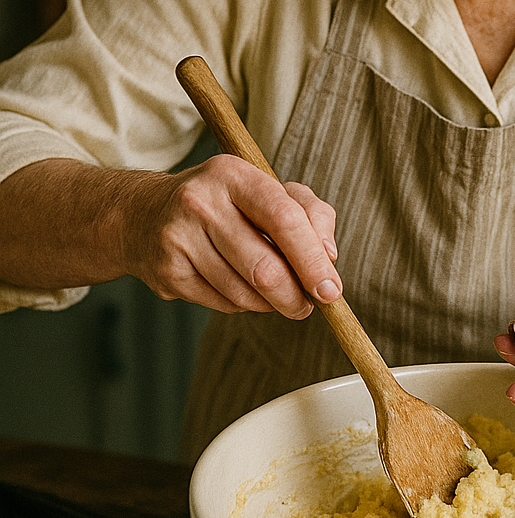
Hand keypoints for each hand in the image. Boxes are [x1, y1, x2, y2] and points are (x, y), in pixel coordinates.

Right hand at [121, 154, 341, 318]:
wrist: (143, 214)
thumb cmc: (226, 205)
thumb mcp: (268, 191)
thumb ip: (311, 214)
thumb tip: (330, 255)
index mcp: (233, 174)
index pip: (284, 219)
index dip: (313, 261)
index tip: (331, 290)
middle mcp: (201, 201)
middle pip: (265, 269)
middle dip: (295, 297)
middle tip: (306, 305)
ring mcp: (179, 237)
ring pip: (245, 294)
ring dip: (270, 304)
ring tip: (273, 294)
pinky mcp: (168, 271)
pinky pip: (223, 304)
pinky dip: (242, 305)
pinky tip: (239, 287)